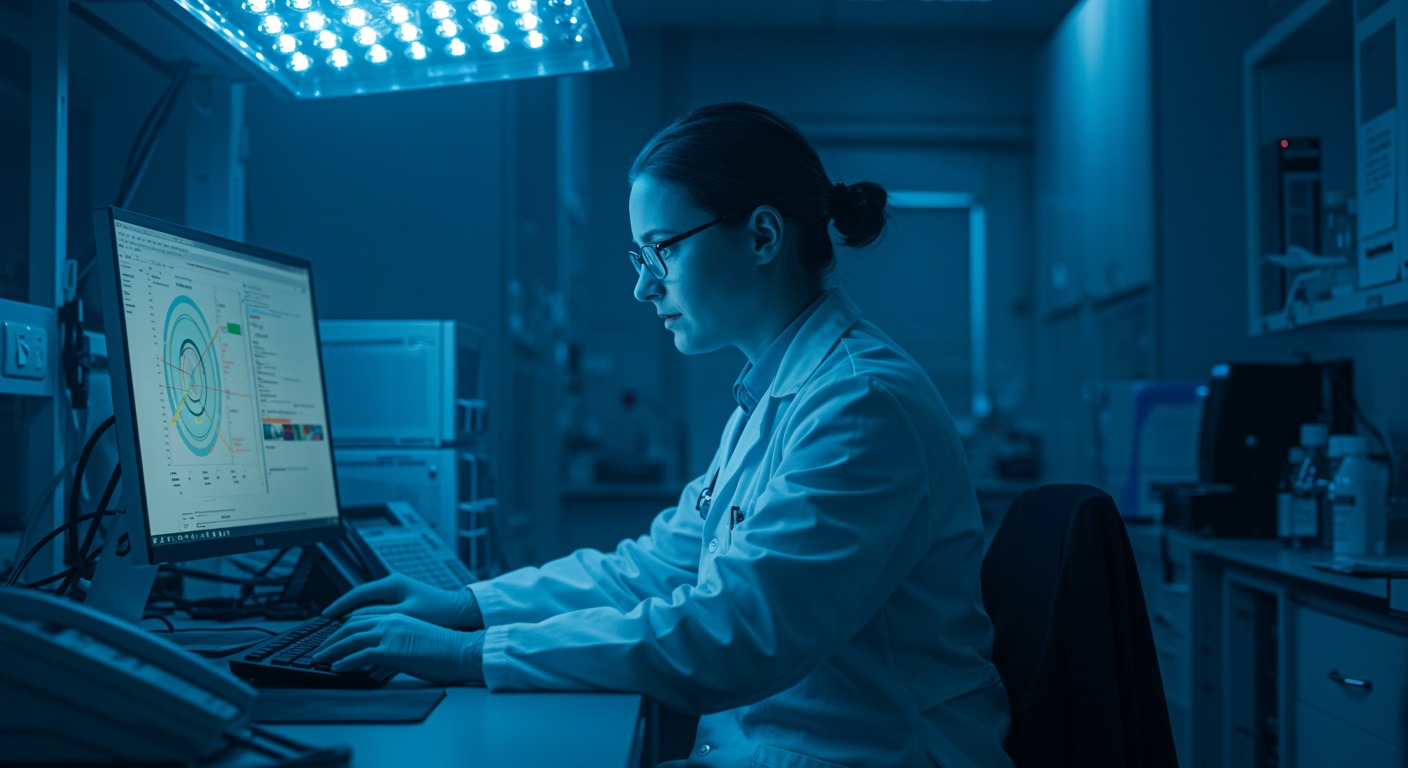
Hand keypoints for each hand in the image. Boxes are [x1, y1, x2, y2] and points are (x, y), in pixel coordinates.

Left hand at [312, 613, 483, 684]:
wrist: (462, 651)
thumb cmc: (446, 649)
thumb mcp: (418, 638)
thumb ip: (399, 639)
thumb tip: (385, 652)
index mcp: (398, 617)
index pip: (363, 618)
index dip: (344, 628)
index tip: (333, 637)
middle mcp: (391, 621)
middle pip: (352, 626)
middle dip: (332, 638)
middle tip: (320, 649)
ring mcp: (390, 634)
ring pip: (351, 639)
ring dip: (332, 650)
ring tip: (320, 659)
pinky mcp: (391, 650)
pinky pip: (360, 655)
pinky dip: (344, 661)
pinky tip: (336, 668)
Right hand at [321, 573, 482, 629]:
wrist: (462, 613)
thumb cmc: (438, 612)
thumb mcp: (405, 615)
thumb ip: (378, 617)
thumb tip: (353, 620)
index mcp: (392, 584)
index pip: (357, 594)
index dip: (339, 606)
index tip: (325, 616)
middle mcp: (394, 585)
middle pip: (360, 599)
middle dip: (343, 612)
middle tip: (327, 626)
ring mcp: (399, 593)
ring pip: (369, 605)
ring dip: (355, 616)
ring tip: (340, 629)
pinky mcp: (405, 603)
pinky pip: (379, 610)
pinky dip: (368, 619)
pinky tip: (362, 630)